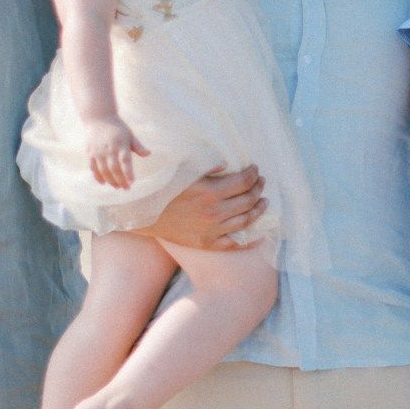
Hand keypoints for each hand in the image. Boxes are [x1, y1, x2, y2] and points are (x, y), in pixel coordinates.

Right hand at [83, 116, 148, 188]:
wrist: (98, 118)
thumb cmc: (117, 127)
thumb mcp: (129, 135)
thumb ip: (138, 146)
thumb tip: (148, 154)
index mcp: (121, 144)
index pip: (125, 161)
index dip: (128, 173)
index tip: (132, 182)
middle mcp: (109, 149)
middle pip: (114, 169)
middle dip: (120, 180)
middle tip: (125, 188)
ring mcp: (98, 152)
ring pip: (104, 170)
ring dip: (110, 180)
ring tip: (117, 187)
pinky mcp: (90, 153)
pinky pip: (93, 168)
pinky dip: (98, 177)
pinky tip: (103, 182)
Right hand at [145, 165, 266, 249]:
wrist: (145, 215)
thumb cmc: (163, 189)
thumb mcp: (183, 171)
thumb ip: (207, 167)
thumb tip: (227, 165)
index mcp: (210, 192)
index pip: (243, 182)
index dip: (253, 174)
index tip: (255, 169)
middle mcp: (215, 212)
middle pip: (248, 200)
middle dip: (258, 189)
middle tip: (261, 183)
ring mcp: (212, 230)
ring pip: (245, 221)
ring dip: (258, 210)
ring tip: (264, 202)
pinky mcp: (207, 243)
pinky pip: (233, 243)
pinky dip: (249, 239)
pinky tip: (259, 235)